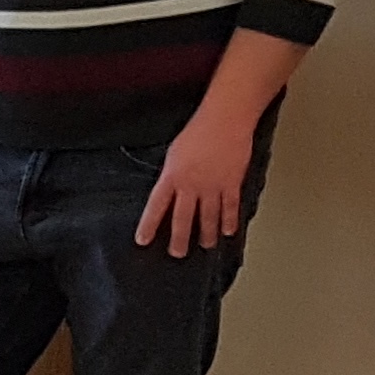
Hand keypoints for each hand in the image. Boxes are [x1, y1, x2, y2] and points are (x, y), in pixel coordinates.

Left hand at [138, 114, 256, 258]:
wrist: (225, 120)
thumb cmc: (198, 131)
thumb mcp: (174, 154)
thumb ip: (172, 175)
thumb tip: (170, 192)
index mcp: (172, 176)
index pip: (156, 206)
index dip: (148, 225)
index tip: (142, 241)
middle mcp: (191, 185)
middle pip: (183, 218)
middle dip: (179, 239)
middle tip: (177, 254)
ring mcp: (212, 186)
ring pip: (208, 217)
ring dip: (206, 234)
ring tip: (205, 246)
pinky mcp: (232, 183)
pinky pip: (230, 207)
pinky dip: (230, 221)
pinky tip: (228, 231)